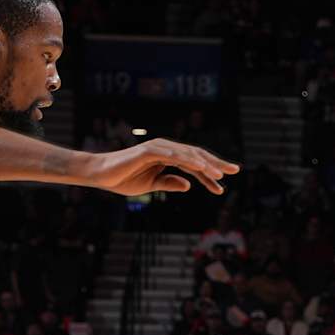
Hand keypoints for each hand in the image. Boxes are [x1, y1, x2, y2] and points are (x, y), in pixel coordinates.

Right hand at [84, 137, 239, 195]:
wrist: (101, 175)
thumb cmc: (123, 179)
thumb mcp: (151, 186)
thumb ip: (170, 183)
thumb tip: (188, 185)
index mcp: (168, 157)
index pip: (194, 164)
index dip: (210, 173)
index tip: (225, 183)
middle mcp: (165, 149)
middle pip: (195, 155)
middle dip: (215, 164)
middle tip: (234, 171)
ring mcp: (157, 148)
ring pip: (186, 154)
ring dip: (203, 163)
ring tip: (219, 174)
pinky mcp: (148, 151)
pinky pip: (170, 155)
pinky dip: (185, 159)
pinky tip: (198, 166)